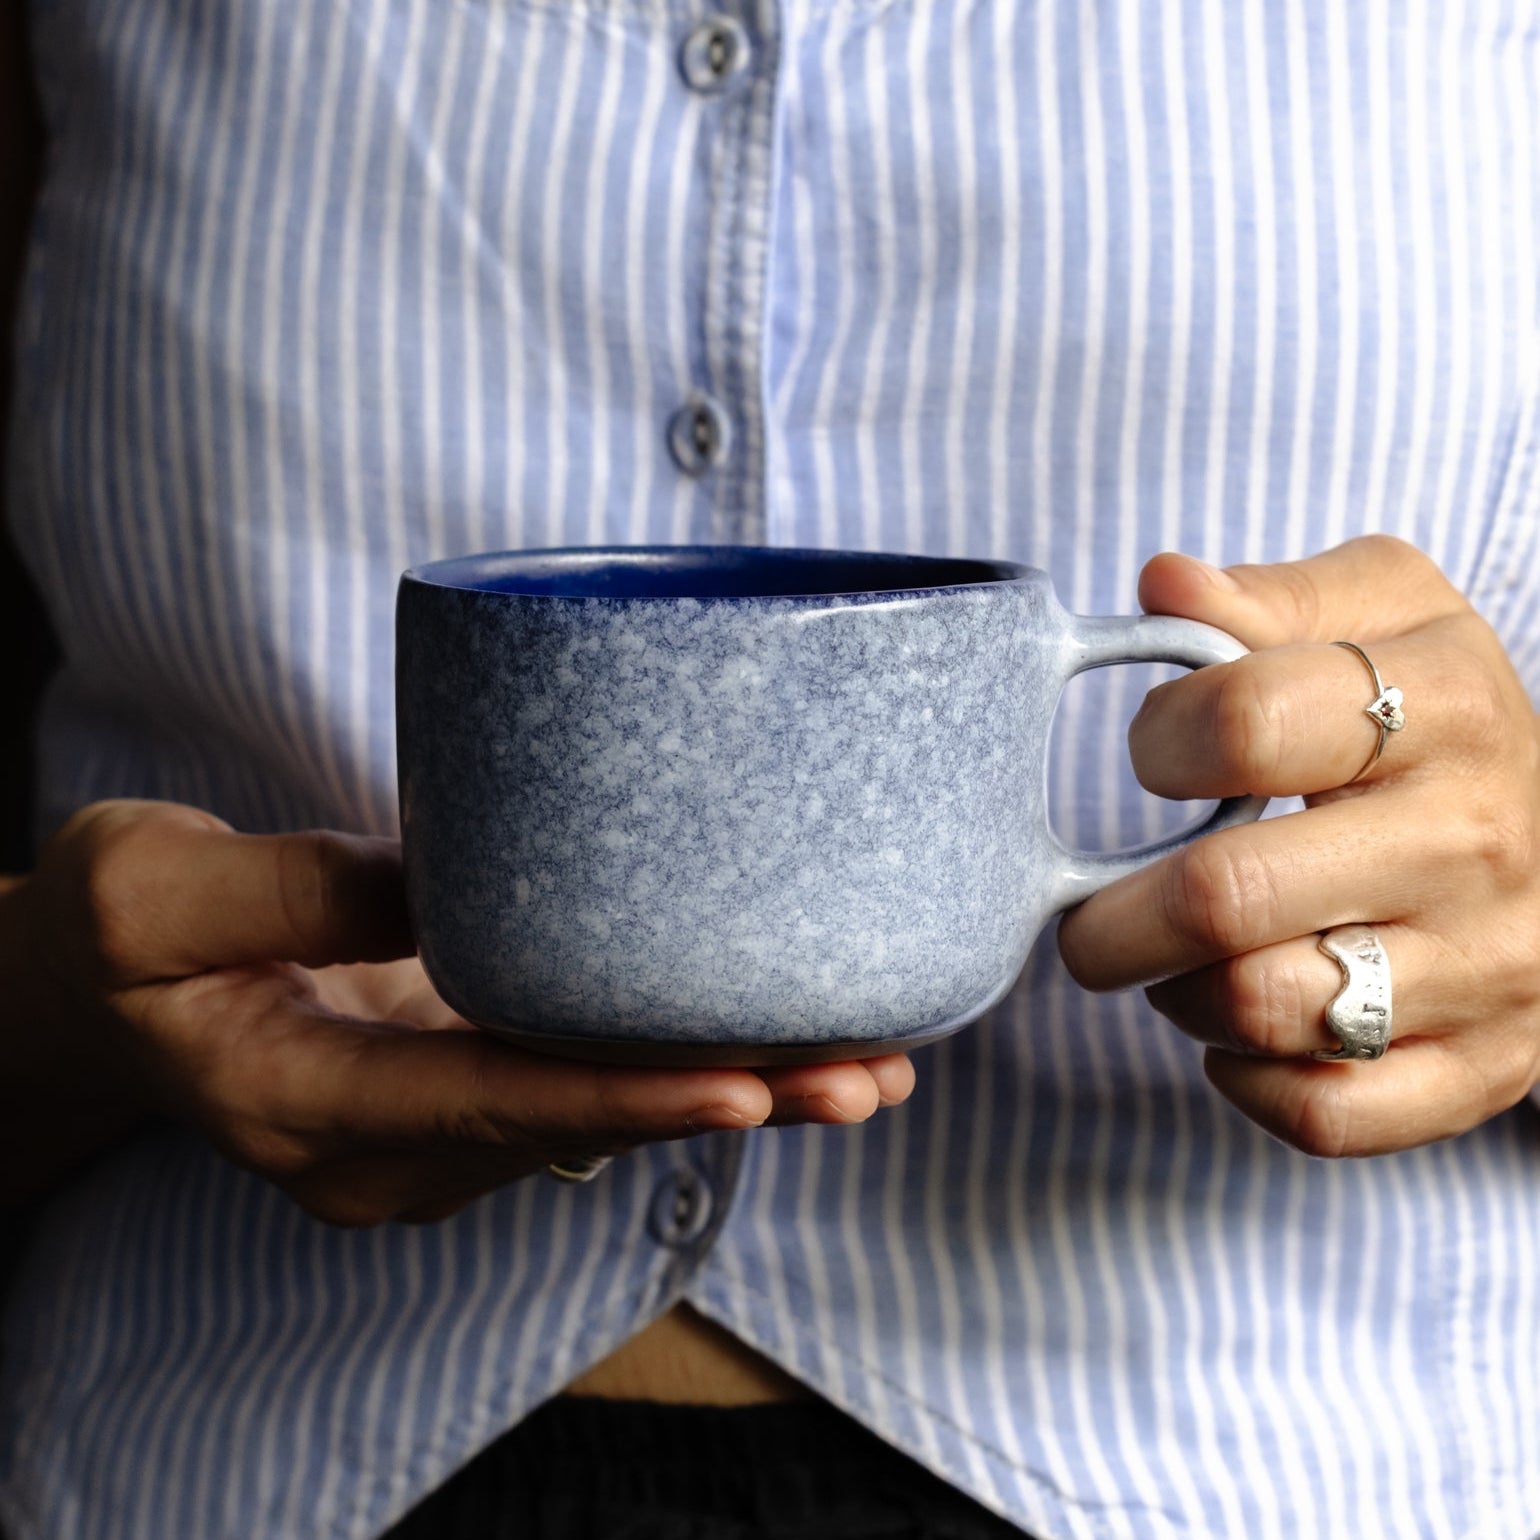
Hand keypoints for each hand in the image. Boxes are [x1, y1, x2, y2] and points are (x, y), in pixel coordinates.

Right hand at [4, 800, 913, 1219]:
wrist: (97, 1002)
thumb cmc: (112, 945)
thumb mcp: (143, 893)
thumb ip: (281, 889)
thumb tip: (439, 878)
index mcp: (307, 1103)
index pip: (488, 1106)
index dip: (620, 1102)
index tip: (743, 1084)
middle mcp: (390, 1144)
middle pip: (576, 1127)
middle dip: (722, 1103)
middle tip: (865, 1072)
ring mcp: (432, 1127)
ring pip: (597, 1117)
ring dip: (731, 1091)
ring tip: (873, 1062)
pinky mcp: (460, 1084)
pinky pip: (583, 1084)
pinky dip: (681, 1063)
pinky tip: (782, 1036)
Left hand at [1057, 535, 1539, 1156]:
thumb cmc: (1436, 713)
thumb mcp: (1383, 610)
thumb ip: (1268, 598)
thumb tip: (1165, 586)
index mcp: (1447, 704)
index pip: (1241, 722)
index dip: (1156, 742)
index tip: (1152, 759)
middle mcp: (1479, 839)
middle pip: (1226, 895)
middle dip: (1111, 917)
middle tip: (1090, 912)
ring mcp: (1494, 966)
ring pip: (1265, 1008)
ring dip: (1176, 992)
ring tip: (1175, 961)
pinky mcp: (1488, 1067)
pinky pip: (1324, 1111)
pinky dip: (1246, 1079)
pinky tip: (1235, 1031)